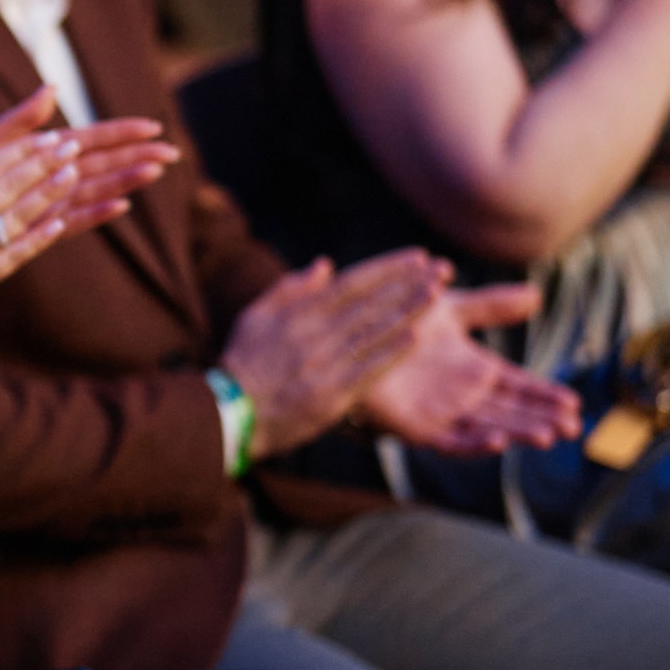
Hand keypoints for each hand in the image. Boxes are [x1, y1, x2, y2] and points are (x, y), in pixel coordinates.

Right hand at [0, 89, 176, 343]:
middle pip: (9, 187)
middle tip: (72, 143)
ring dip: (49, 193)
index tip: (45, 135)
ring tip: (74, 172)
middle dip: (43, 164)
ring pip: (18, 216)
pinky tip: (61, 221)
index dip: (19, 150)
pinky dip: (39, 237)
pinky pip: (16, 254)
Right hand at [219, 249, 444, 459]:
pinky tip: (414, 336)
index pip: (351, 283)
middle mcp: (314, 335)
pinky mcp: (331, 394)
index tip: (417, 256)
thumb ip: (289, 288)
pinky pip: (367, 369)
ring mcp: (324, 364)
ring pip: (373, 332)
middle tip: (441, 268)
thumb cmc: (241, 363)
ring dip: (408, 310)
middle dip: (408, 283)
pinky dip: (391, 352)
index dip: (387, 268)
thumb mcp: (255, 316)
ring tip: (436, 292)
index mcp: (297, 313)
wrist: (228, 413)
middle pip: (370, 303)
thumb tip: (326, 264)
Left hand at [359, 284, 581, 454]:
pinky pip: (448, 441)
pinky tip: (499, 442)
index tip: (575, 403)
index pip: (519, 386)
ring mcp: (440, 413)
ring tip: (549, 435)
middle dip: (542, 419)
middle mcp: (461, 396)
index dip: (546, 395)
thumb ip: (491, 305)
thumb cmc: (394, 320)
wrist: (347, 334)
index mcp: (473, 370)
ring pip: (488, 428)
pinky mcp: (414, 427)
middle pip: (511, 411)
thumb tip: (536, 295)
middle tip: (574, 426)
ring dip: (518, 433)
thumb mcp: (450, 308)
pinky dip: (473, 443)